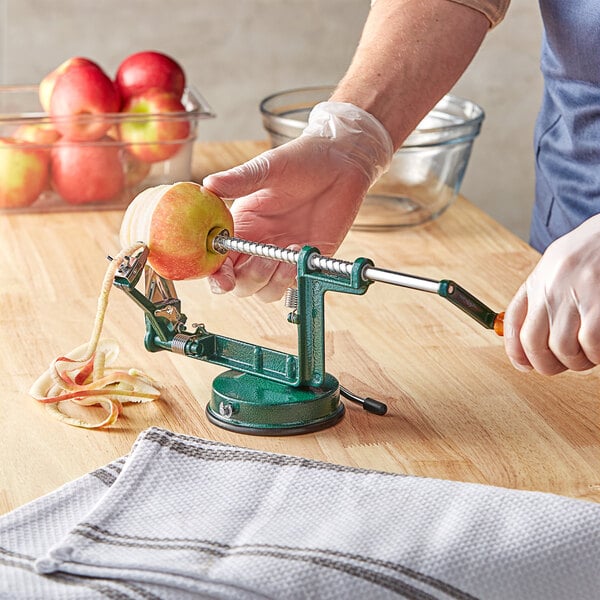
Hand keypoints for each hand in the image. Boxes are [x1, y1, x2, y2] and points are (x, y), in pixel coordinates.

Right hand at [202, 102, 392, 301]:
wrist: (341, 162)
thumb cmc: (303, 160)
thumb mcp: (268, 168)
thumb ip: (239, 180)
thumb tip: (208, 185)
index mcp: (242, 225)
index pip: (220, 259)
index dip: (217, 274)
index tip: (224, 279)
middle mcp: (258, 245)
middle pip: (241, 283)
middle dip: (249, 278)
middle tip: (265, 258)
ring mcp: (282, 255)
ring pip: (265, 290)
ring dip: (272, 280)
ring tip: (286, 255)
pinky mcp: (306, 260)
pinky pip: (294, 284)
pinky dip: (294, 277)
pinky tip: (302, 250)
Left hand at [504, 214, 599, 373]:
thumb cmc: (594, 251)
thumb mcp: (559, 266)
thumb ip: (544, 296)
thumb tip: (533, 335)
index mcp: (538, 280)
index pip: (513, 323)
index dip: (515, 351)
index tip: (524, 365)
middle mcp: (549, 289)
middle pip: (532, 343)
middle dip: (546, 364)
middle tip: (563, 365)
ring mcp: (573, 297)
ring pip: (563, 349)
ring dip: (577, 362)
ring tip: (588, 355)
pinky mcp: (598, 306)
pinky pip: (591, 345)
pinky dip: (596, 354)